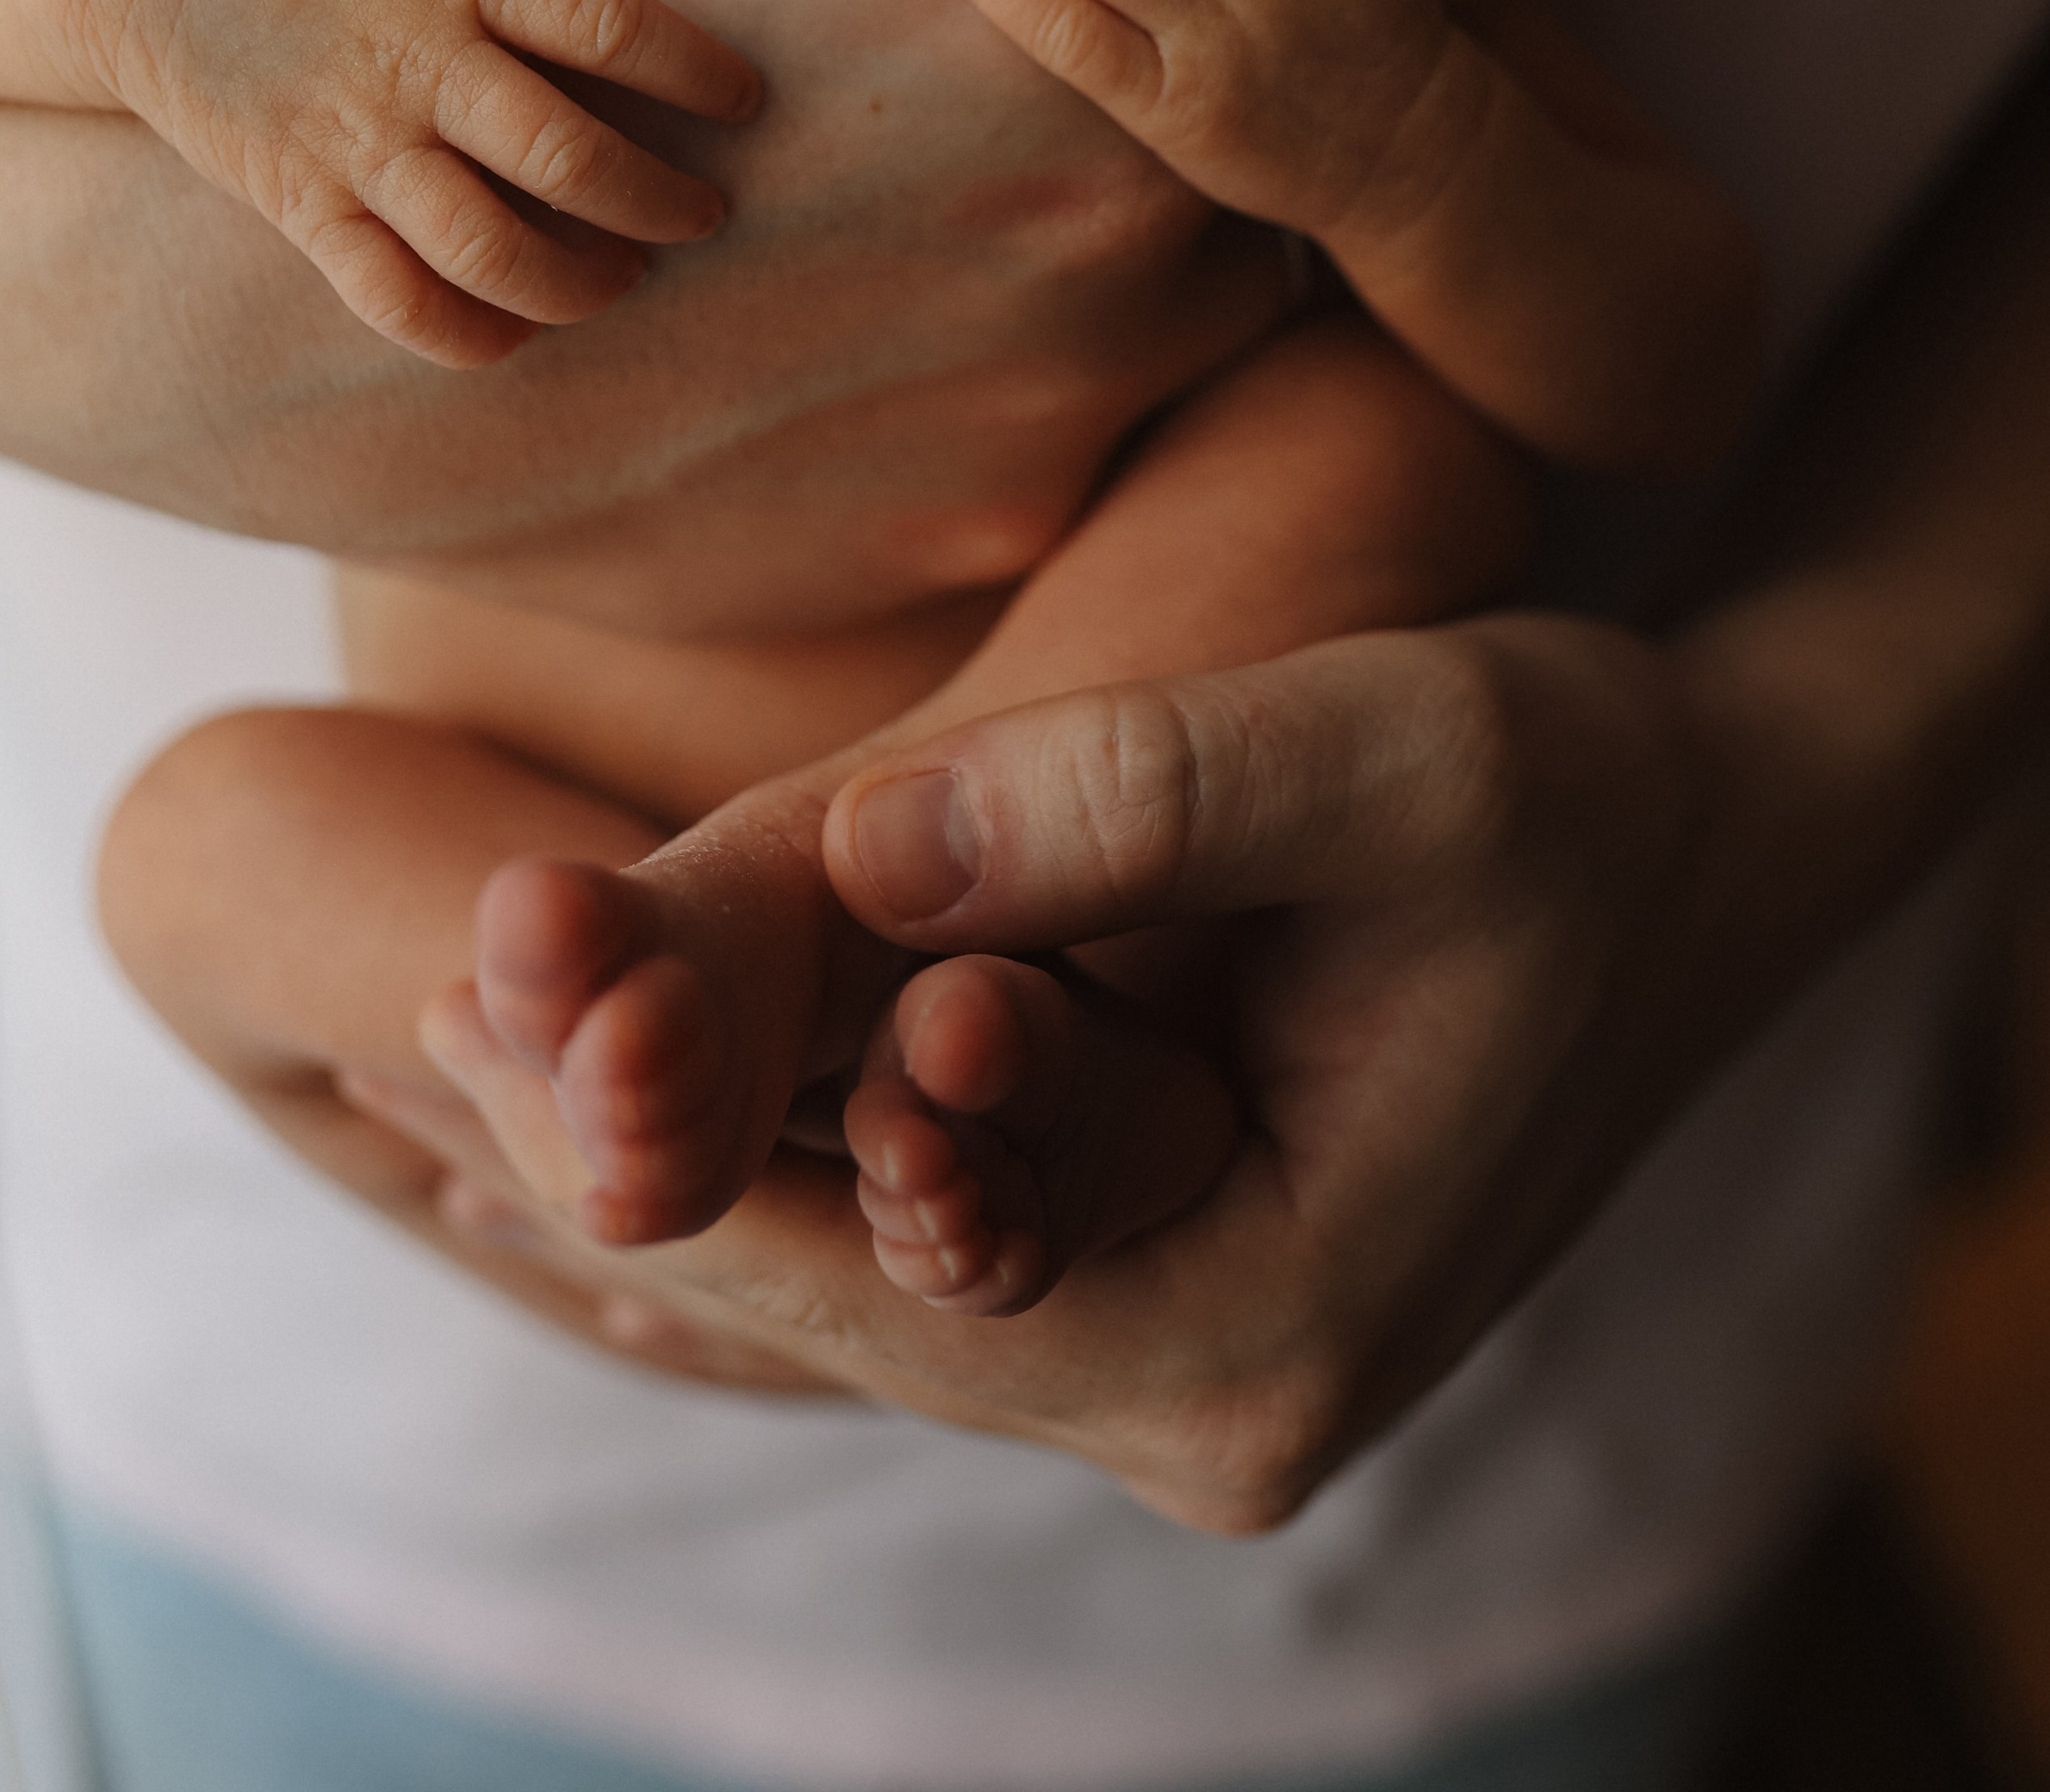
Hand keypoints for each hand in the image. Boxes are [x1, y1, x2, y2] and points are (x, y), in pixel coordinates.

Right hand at [75, 0, 760, 363]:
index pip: (607, 22)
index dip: (694, 69)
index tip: (749, 101)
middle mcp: (419, 61)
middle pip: (566, 153)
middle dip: (657, 200)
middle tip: (704, 215)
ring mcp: (359, 142)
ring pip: (490, 245)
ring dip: (576, 283)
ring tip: (621, 279)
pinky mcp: (303, 206)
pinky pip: (395, 299)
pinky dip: (468, 334)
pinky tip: (517, 331)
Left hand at [407, 614, 1742, 1530]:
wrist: (1703, 839)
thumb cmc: (1574, 790)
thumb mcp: (1396, 750)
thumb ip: (1138, 802)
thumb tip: (858, 854)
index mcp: (1273, 1330)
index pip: (887, 1270)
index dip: (677, 1131)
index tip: (491, 977)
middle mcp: (1205, 1398)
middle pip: (841, 1284)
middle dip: (639, 1133)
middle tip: (444, 977)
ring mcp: (1172, 1345)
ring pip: (860, 1257)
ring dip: (685, 1123)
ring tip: (481, 992)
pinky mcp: (1147, 1259)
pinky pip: (912, 1218)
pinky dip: (775, 1120)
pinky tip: (624, 1043)